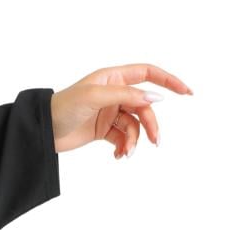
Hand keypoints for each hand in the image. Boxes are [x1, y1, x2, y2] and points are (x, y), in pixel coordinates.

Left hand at [50, 63, 192, 158]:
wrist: (42, 130)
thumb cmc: (63, 107)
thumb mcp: (95, 96)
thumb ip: (126, 95)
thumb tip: (155, 98)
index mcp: (113, 77)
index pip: (148, 73)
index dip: (168, 80)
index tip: (186, 92)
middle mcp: (114, 93)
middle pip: (144, 106)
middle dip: (150, 124)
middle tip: (155, 141)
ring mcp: (109, 112)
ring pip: (134, 125)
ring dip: (134, 140)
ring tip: (127, 153)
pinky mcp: (103, 130)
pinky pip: (123, 138)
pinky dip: (124, 147)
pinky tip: (119, 156)